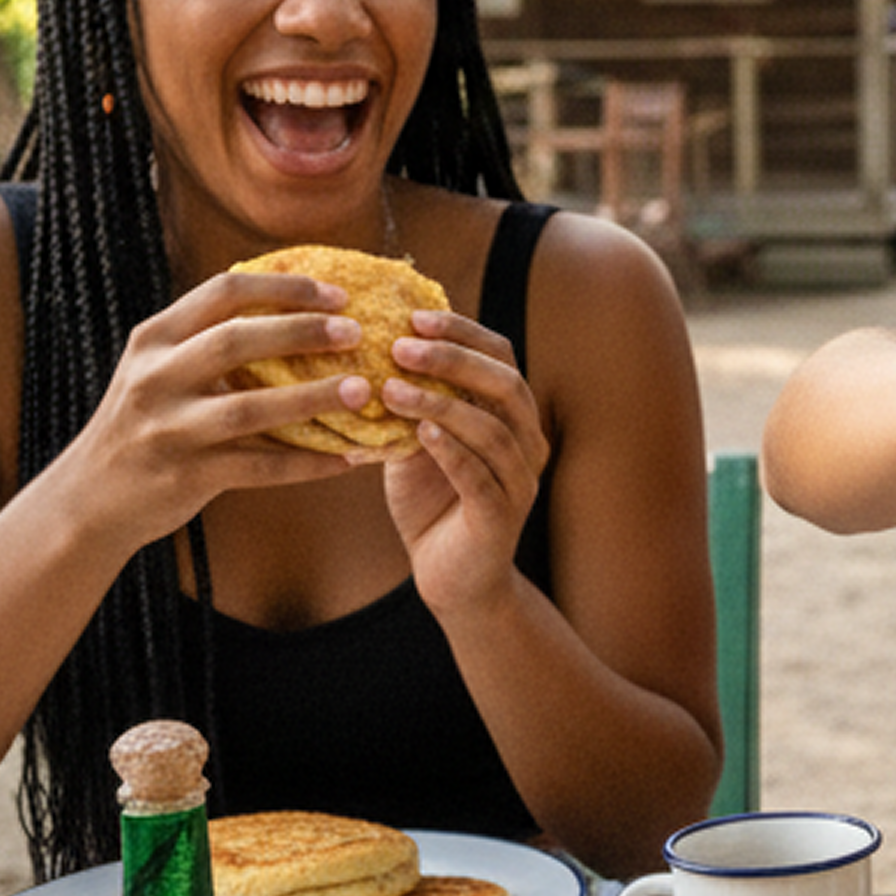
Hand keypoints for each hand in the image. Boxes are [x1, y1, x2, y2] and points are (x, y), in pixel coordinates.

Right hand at [44, 269, 367, 544]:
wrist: (90, 499)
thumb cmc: (145, 424)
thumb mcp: (161, 370)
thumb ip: (210, 342)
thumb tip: (301, 311)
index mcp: (154, 339)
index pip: (223, 292)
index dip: (285, 288)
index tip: (338, 294)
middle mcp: (155, 377)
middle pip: (235, 341)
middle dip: (300, 331)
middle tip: (356, 332)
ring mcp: (168, 428)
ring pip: (248, 407)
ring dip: (310, 398)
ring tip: (360, 391)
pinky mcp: (185, 476)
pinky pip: (259, 468)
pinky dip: (306, 464)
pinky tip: (348, 459)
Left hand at [377, 308, 549, 613]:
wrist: (450, 578)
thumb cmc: (431, 503)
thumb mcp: (415, 441)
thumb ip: (410, 402)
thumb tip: (368, 348)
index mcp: (513, 416)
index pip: (501, 356)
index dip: (462, 332)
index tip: (412, 317)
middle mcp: (527, 443)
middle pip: (506, 384)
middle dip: (453, 359)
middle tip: (399, 346)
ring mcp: (519, 482)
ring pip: (492, 429)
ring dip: (440, 404)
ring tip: (391, 390)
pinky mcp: (500, 519)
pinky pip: (480, 477)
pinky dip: (450, 452)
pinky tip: (416, 433)